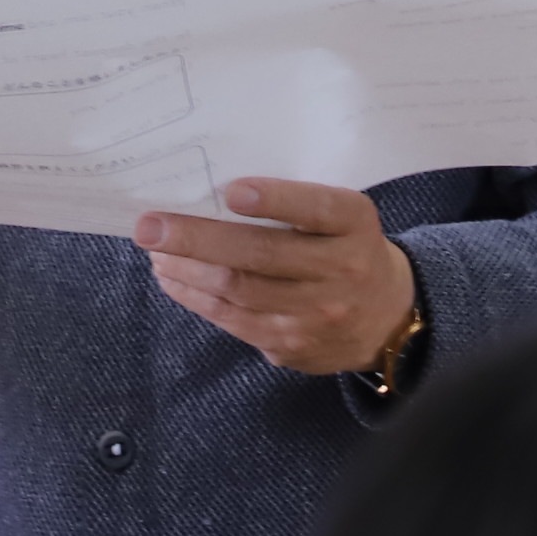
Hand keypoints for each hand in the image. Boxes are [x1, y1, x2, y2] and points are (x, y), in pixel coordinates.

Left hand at [134, 178, 416, 376]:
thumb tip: (214, 191)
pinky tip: (173, 278)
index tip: (232, 191)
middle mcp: (342, 271)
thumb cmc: (347, 247)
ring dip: (187, 269)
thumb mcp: (343, 216)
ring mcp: (316, 314)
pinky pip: (234, 321)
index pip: (318, 208)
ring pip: (239, 291)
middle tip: (150, 226)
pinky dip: (196, 297)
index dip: (276, 199)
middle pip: (262, 255)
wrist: (385, 317)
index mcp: (355, 225)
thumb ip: (298, 202)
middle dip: (198, 239)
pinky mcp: (292, 344)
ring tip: (155, 250)